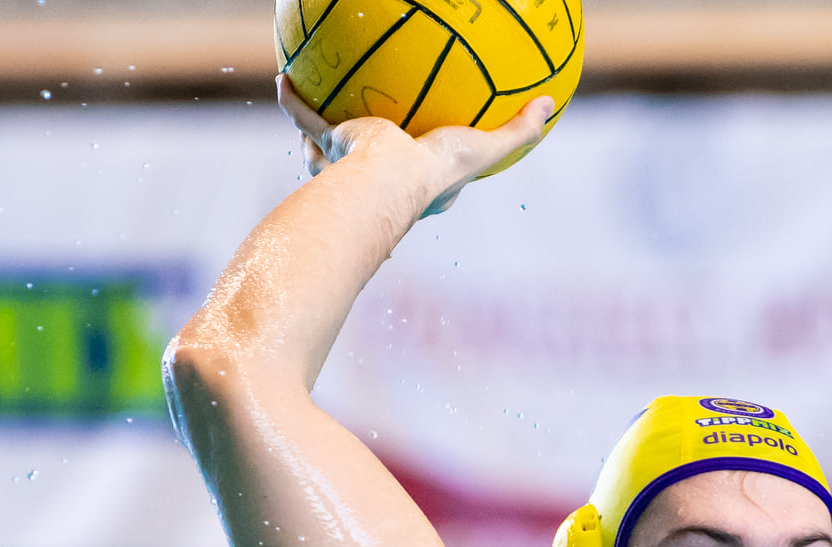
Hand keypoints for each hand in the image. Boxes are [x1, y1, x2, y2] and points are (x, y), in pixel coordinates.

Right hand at [277, 76, 551, 216]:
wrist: (388, 178)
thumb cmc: (438, 171)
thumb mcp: (488, 147)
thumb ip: (518, 130)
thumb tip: (549, 105)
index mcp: (420, 183)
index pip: (428, 174)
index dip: (434, 165)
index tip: (437, 153)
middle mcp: (382, 175)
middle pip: (376, 160)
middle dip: (373, 152)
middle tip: (375, 133)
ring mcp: (351, 161)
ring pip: (332, 145)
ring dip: (322, 132)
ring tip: (319, 106)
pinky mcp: (330, 143)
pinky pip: (305, 119)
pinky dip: (293, 102)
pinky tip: (283, 79)